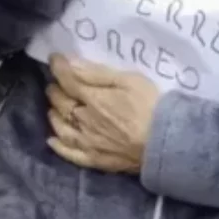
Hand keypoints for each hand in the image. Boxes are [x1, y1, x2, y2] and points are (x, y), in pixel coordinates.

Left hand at [44, 54, 159, 173]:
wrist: (166, 142)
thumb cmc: (151, 105)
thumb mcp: (128, 80)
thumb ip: (96, 73)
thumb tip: (69, 63)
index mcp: (92, 98)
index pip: (67, 80)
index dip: (58, 67)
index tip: (54, 58)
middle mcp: (84, 121)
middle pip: (62, 103)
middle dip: (55, 90)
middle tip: (55, 83)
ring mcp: (88, 142)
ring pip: (62, 128)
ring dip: (54, 115)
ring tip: (53, 107)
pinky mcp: (95, 160)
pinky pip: (70, 154)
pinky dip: (58, 147)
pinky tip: (52, 140)